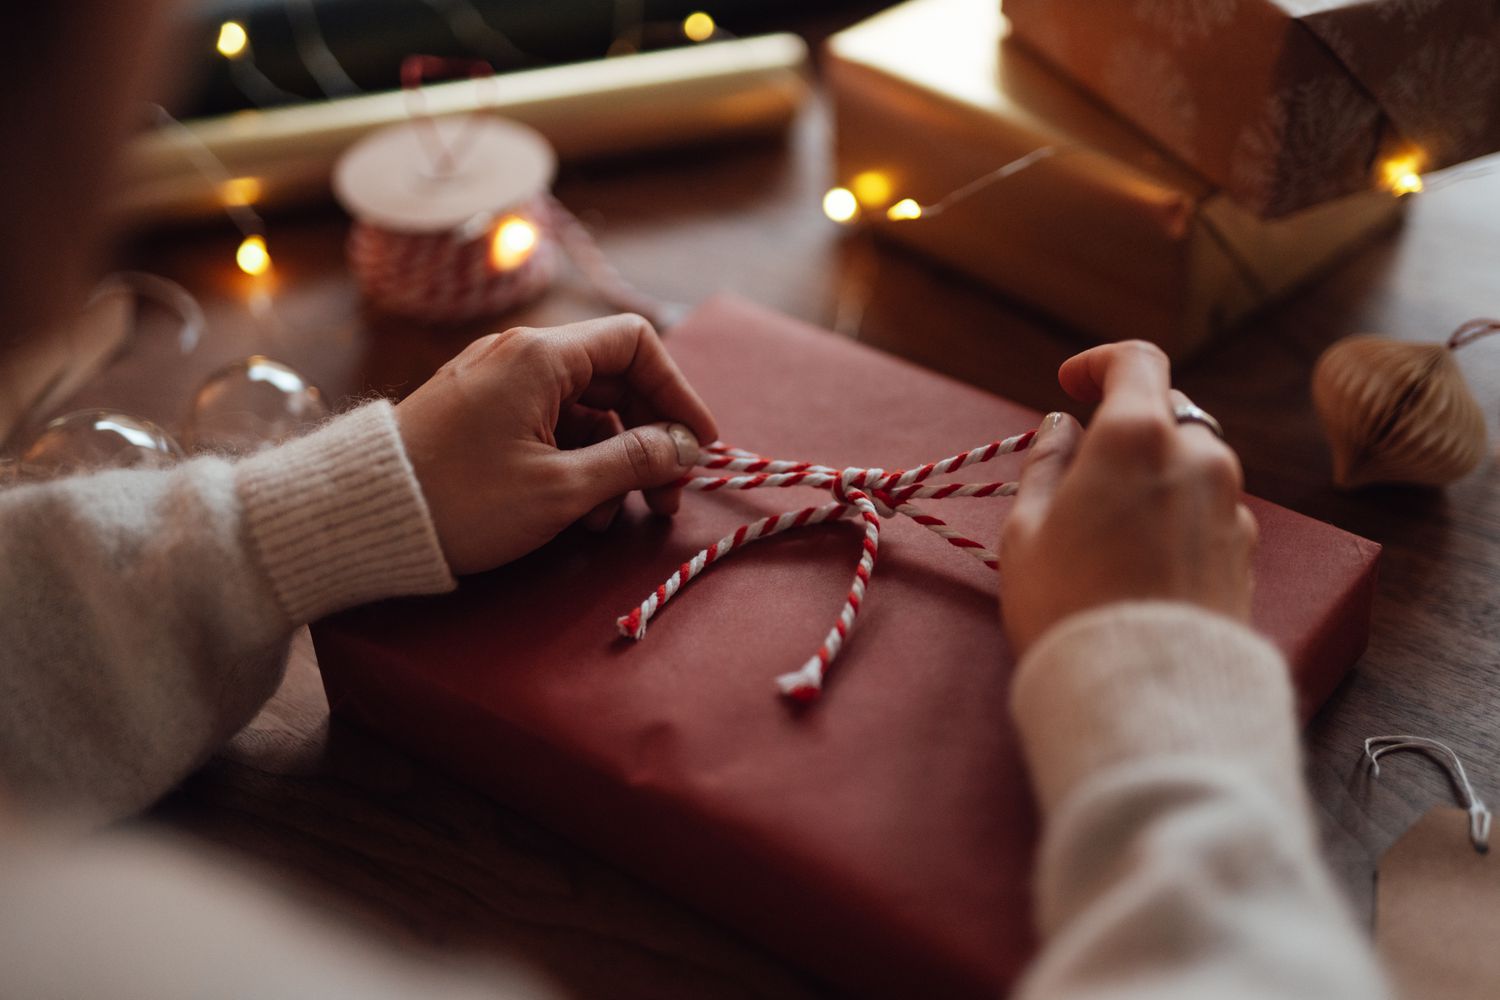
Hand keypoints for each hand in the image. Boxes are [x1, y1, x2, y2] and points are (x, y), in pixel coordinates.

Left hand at [396, 314, 717, 574]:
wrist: (362, 517)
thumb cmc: (460, 499)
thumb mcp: (560, 488)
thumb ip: (633, 461)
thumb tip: (684, 447)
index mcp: (541, 355)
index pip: (637, 343)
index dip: (678, 393)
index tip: (698, 446)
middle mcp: (519, 355)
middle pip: (614, 379)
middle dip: (649, 438)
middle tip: (666, 497)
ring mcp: (496, 384)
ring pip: (582, 410)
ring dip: (611, 461)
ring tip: (612, 518)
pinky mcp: (479, 415)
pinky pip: (546, 427)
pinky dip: (573, 463)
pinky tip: (575, 512)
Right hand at [998, 341, 1256, 655]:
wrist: (1143, 689)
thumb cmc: (1067, 605)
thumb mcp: (1027, 530)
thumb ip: (1046, 464)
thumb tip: (1061, 427)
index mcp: (1139, 435)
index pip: (1135, 360)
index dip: (1099, 363)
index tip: (1070, 385)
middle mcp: (1199, 456)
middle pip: (1166, 414)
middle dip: (1125, 431)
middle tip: (1080, 474)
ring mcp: (1231, 504)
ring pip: (1191, 466)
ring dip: (1154, 478)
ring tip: (1108, 532)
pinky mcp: (1246, 552)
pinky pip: (1208, 513)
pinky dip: (1177, 519)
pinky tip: (1142, 565)